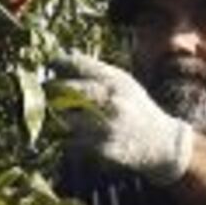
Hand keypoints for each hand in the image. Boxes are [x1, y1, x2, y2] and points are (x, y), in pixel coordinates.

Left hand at [48, 52, 193, 184]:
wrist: (160, 143)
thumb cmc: (136, 107)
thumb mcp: (124, 82)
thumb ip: (96, 71)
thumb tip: (65, 57)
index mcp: (115, 81)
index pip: (78, 64)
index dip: (58, 63)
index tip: (51, 66)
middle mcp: (110, 100)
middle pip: (64, 89)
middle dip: (49, 89)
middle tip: (45, 91)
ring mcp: (104, 125)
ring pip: (61, 117)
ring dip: (53, 115)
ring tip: (52, 113)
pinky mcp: (100, 147)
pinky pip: (69, 140)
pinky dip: (64, 136)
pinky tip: (68, 133)